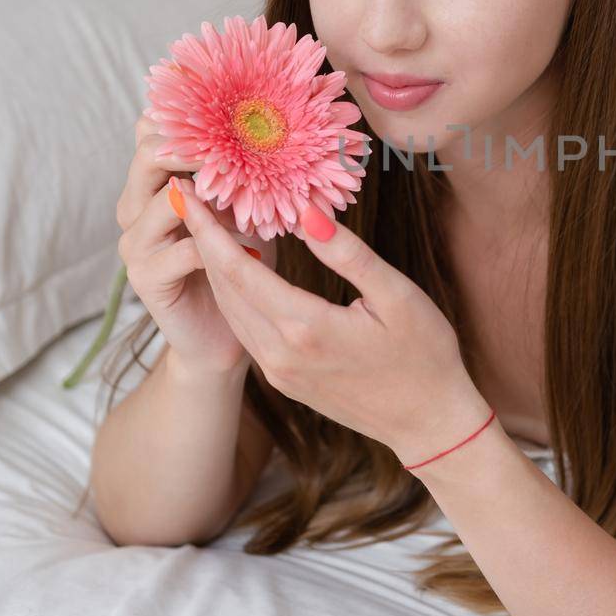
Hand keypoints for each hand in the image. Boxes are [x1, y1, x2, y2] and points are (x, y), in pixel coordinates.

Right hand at [115, 112, 273, 376]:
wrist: (225, 334)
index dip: (189, 115)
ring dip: (219, 199)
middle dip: (200, 145)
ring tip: (257, 206)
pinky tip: (254, 247)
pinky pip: (183, 250)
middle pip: (149, 151)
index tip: (238, 111)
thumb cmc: (240, 262)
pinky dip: (223, 245)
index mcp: (153, 182)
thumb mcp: (244, 207)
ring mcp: (135, 243)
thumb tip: (273, 125)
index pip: (151, 128)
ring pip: (166, 199)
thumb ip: (242, 172)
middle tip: (246, 148)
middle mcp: (134, 206)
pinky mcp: (145, 278)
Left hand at [169, 176, 491, 464]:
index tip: (186, 192)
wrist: (430, 424)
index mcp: (306, 328)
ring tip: (206, 227)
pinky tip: (239, 271)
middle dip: (202, 241)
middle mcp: (280, 354)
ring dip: (215, 268)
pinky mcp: (285, 382)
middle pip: (225, 289)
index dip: (209, 228)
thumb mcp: (396, 296)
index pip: (239, 269)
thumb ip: (347, 254)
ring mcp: (279, 372)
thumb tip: (305, 212)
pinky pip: (247, 330)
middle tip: (187, 197)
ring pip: (232, 311)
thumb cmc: (425, 355)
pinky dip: (235, 295)